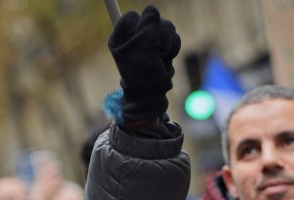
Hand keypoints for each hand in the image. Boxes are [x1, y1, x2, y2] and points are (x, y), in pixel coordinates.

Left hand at [108, 4, 180, 121]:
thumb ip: (147, 28)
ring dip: (167, 45)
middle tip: (155, 54)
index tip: (142, 45)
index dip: (140, 29)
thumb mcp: (143, 52)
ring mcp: (149, 40)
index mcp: (120, 37)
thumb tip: (152, 9)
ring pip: (166, 27)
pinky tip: (166, 62)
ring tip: (161, 60)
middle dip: (158, 38)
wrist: (153, 97)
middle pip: (152, 19)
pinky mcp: (162, 46)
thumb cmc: (142, 78)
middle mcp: (133, 36)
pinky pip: (173, 37)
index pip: (132, 17)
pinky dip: (173, 49)